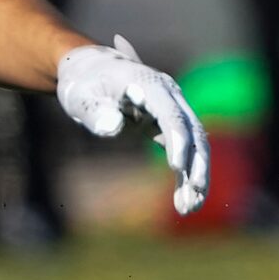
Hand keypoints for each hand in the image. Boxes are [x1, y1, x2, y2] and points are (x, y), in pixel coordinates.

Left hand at [56, 36, 210, 214]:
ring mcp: (174, 111)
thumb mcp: (81, 97)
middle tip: (193, 196)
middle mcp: (171, 96)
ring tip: (188, 208)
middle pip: (194, 131)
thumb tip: (113, 127)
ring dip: (196, 176)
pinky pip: (186, 152)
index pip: (171, 114)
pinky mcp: (170, 127)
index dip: (177, 139)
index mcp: (150, 85)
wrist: (92, 71)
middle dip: (197, 165)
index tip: (175, 168)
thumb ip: (96, 112)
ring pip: (196, 145)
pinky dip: (186, 177)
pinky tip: (183, 203)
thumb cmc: (84, 83)